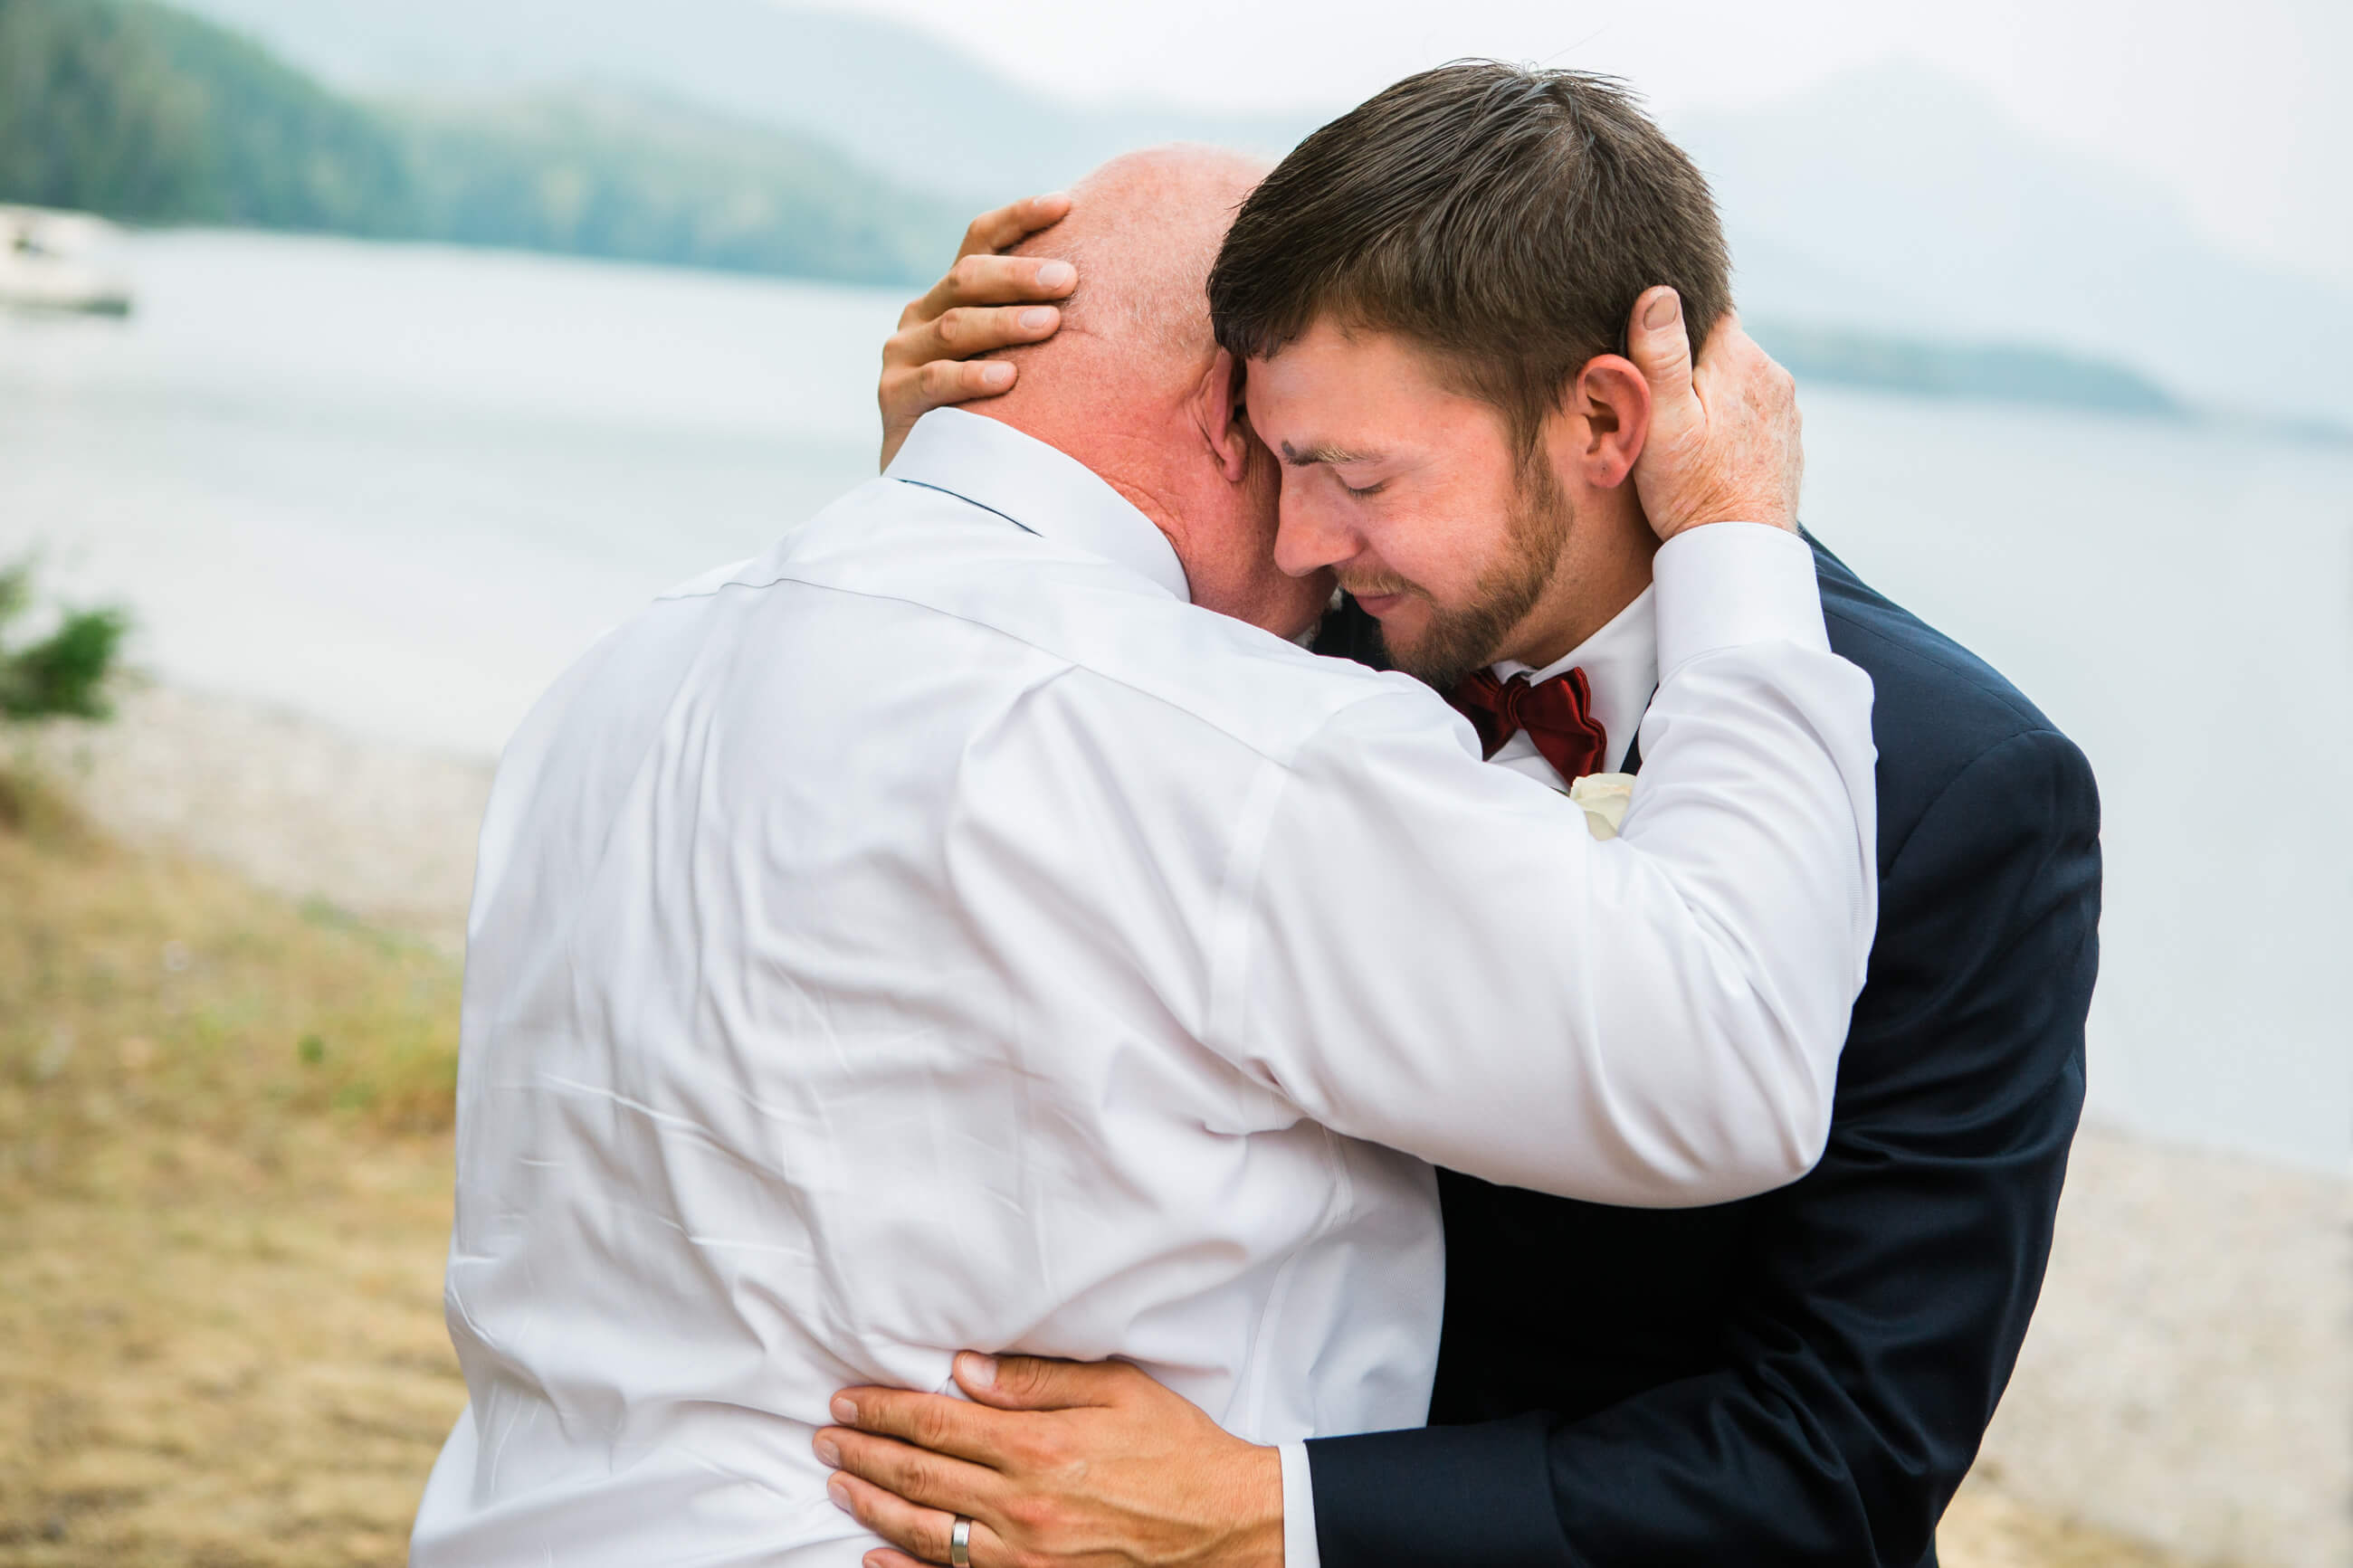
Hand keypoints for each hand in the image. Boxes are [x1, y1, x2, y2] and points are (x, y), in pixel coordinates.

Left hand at [818, 1352, 1283, 1567]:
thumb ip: (1035, 1380)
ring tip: (838, 1483)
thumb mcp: (1117, 1390)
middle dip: (864, 1451)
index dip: (883, 1408)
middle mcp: (1022, 1504)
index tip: (847, 1400)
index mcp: (1038, 1445)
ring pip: (927, 1531)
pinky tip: (873, 1556)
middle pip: (920, 1474)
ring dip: (874, 1503)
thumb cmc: (1176, 1448)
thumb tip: (963, 1369)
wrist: (1226, 1524)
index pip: (936, 1421)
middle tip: (825, 1437)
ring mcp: (1025, 1556)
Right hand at [879, 194, 1078, 467]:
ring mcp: (903, 355)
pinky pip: (936, 380)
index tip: (1066, 203)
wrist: (934, 483)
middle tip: (1068, 279)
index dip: (1019, 217)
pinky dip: (973, 376)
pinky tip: (1009, 377)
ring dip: (1004, 322)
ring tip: (1050, 324)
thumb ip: (1040, 323)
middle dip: (1020, 275)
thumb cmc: (994, 413)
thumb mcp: (1013, 358)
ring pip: (955, 326)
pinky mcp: (895, 398)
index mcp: (950, 296)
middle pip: (968, 277)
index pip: (980, 240)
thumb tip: (1115, 293)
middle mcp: (921, 316)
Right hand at [1624, 287, 1802, 537]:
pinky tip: (1708, 454)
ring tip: (1680, 435)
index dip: (1670, 326)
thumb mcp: (1661, 421)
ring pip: (1735, 380)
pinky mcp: (1786, 439)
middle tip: (1652, 406)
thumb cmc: (1692, 492)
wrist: (1739, 554)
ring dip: (1708, 395)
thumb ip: (1661, 355)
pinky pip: (1750, 412)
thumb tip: (1659, 292)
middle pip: (1718, 346)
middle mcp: (1772, 374)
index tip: (1645, 356)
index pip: (1703, 308)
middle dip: (1687, 365)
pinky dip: (1727, 423)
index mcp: (1739, 358)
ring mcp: (1785, 408)